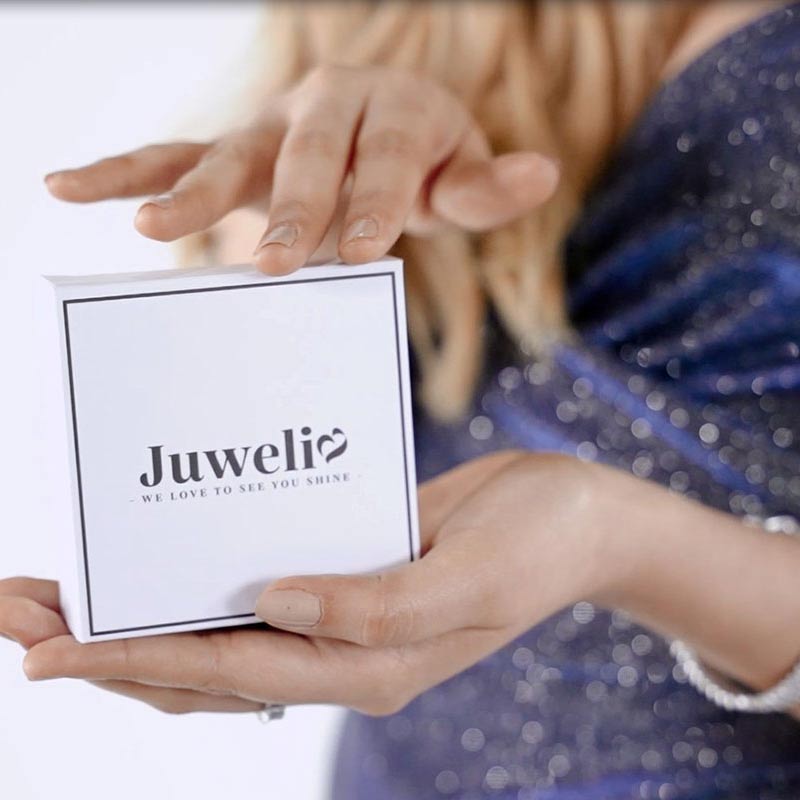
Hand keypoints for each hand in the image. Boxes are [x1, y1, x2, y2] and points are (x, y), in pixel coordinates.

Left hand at [1, 451, 616, 715]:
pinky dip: (194, 586)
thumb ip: (379, 608)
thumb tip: (274, 604)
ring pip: (214, 631)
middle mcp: (341, 649)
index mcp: (370, 665)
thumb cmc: (538, 542)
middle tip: (15, 614)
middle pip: (200, 662)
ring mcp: (339, 613)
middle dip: (103, 645)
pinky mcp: (343, 570)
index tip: (45, 652)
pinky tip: (158, 560)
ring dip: (134, 616)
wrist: (576, 515)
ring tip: (54, 595)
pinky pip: (253, 590)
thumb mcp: (473, 577)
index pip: (231, 671)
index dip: (136, 661)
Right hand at [44, 65, 559, 274]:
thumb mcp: (462, 171)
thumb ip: (489, 185)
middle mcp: (325, 109)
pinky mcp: (234, 150)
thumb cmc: (426, 159)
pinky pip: (172, 153)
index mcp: (391, 110)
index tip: (361, 253)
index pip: (381, 161)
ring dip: (189, 189)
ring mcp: (271, 129)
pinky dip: (124, 170)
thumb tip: (541, 173)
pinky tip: (67, 186)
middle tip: (277, 263)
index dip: (373, 203)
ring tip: (148, 226)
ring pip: (225, 152)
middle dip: (291, 209)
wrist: (384, 126)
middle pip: (304, 157)